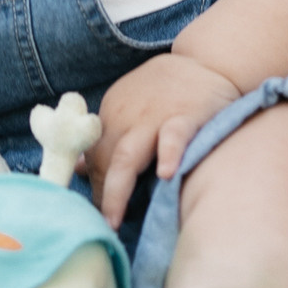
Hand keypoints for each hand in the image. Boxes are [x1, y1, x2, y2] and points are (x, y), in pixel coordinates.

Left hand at [91, 55, 237, 225]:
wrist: (209, 59)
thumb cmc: (168, 92)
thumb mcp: (131, 108)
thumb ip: (108, 139)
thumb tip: (77, 167)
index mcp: (110, 114)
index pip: (93, 157)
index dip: (93, 187)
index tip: (93, 214)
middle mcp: (125, 115)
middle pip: (103, 162)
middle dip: (100, 196)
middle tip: (101, 228)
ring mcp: (155, 116)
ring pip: (127, 155)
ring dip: (117, 189)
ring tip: (114, 218)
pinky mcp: (187, 116)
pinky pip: (174, 137)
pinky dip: (169, 153)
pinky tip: (167, 174)